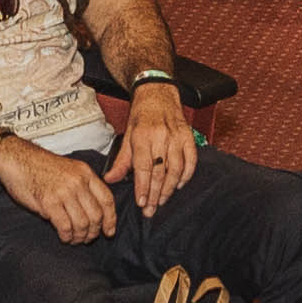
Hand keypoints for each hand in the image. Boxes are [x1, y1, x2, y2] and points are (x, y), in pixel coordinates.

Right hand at [0, 134, 119, 246]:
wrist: (16, 159)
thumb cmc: (39, 167)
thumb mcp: (69, 169)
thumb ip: (83, 187)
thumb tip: (94, 213)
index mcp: (85, 173)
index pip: (107, 199)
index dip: (110, 219)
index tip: (109, 231)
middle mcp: (78, 182)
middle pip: (96, 215)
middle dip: (93, 232)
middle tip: (87, 238)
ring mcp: (64, 192)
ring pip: (82, 223)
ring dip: (79, 236)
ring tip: (74, 239)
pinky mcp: (49, 202)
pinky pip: (65, 226)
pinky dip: (67, 236)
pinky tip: (64, 237)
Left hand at [112, 82, 200, 210]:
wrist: (157, 92)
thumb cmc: (141, 115)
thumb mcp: (127, 135)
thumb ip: (121, 161)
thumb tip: (110, 179)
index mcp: (143, 136)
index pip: (144, 168)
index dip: (143, 188)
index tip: (142, 203)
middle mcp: (161, 137)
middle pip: (160, 172)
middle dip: (156, 194)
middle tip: (151, 210)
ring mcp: (177, 137)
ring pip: (176, 169)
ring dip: (170, 188)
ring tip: (162, 200)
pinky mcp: (188, 136)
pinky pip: (191, 161)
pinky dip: (186, 175)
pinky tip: (178, 185)